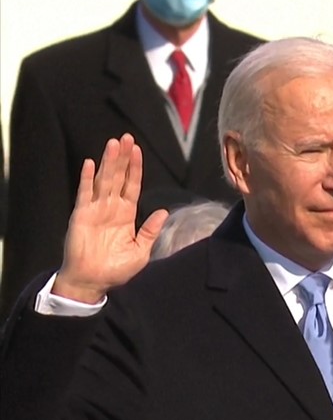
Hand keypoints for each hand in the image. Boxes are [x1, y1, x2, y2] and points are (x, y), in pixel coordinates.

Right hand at [54, 134, 168, 303]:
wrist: (93, 282)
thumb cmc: (116, 269)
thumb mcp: (141, 251)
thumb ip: (150, 231)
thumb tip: (163, 211)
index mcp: (126, 214)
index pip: (132, 185)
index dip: (135, 168)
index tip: (138, 150)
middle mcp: (111, 207)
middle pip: (118, 176)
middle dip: (122, 157)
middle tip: (126, 137)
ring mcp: (95, 209)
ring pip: (103, 180)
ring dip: (107, 161)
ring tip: (113, 143)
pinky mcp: (81, 215)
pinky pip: (84, 194)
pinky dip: (87, 178)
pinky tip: (90, 163)